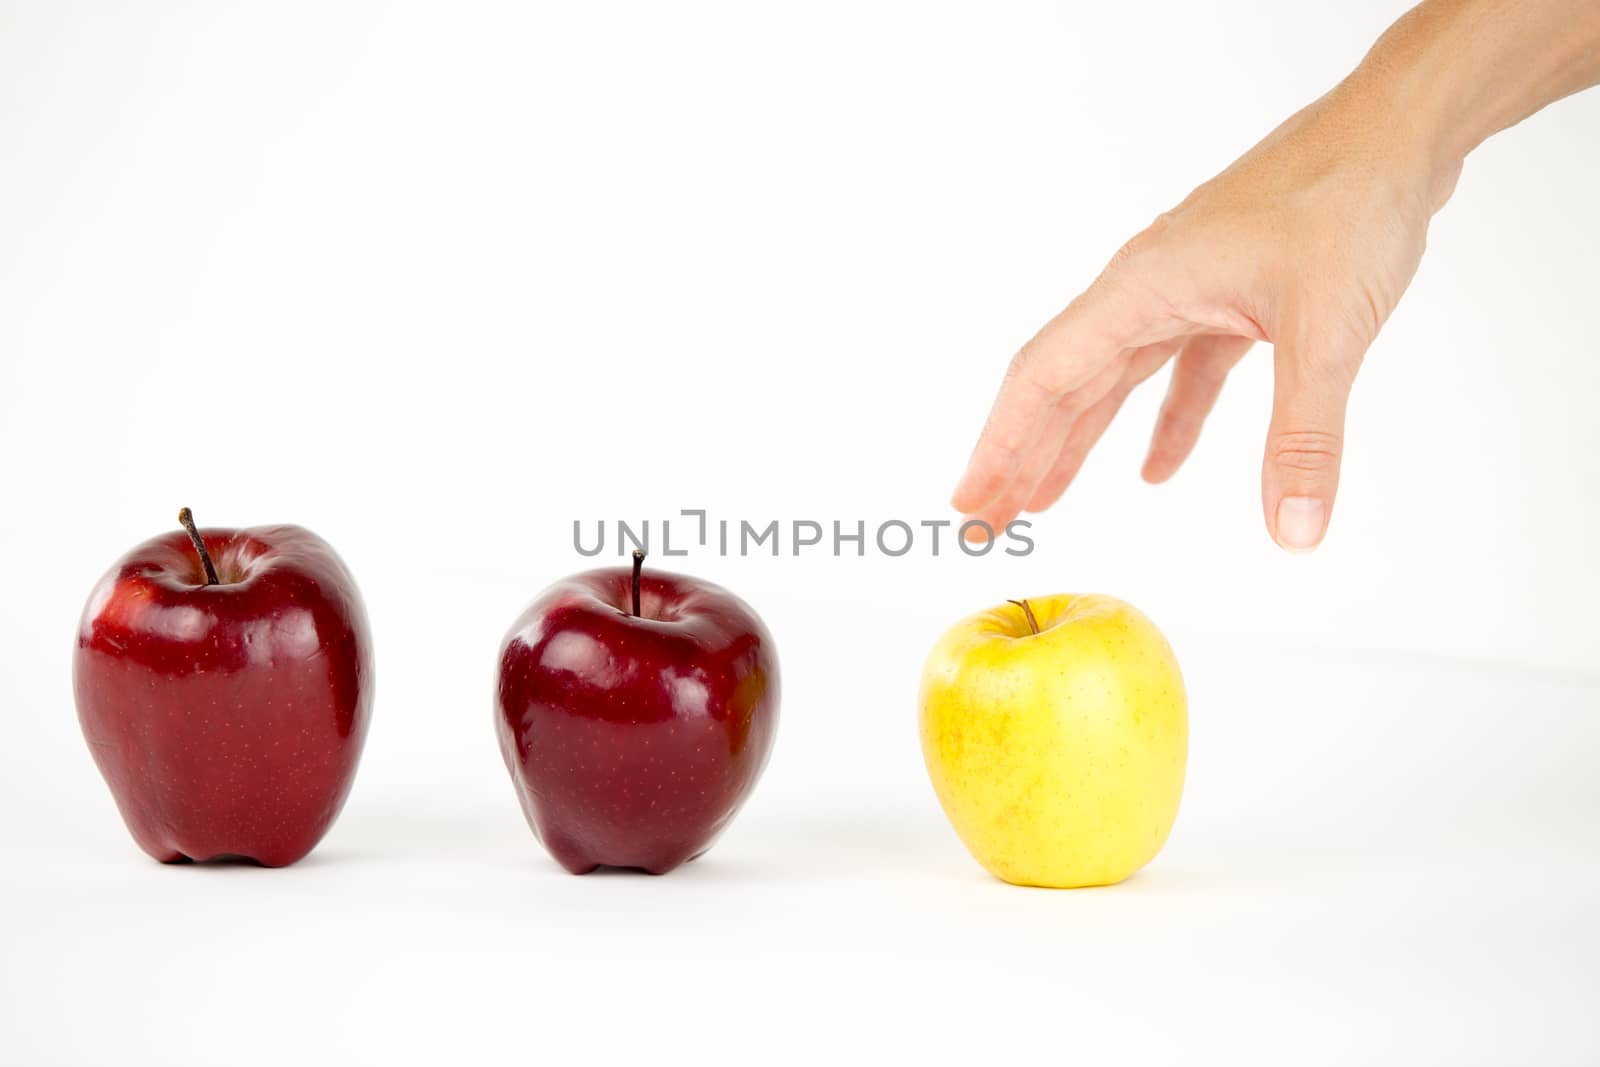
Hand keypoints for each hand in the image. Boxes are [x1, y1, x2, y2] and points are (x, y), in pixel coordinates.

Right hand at [951, 85, 1458, 550]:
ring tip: (1044, 498)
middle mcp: (1150, 288)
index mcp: (1142, 288)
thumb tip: (1295, 530)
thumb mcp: (1327, 330)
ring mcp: (1187, 290)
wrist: (1401, 131)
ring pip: (1113, 379)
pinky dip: (1167, 419)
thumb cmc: (1350, 197)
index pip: (1044, 377)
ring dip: (1079, 440)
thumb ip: (1304, 438)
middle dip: (1024, 454)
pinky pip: (1179, 370)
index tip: (970, 501)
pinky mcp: (1230, 296)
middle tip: (989, 518)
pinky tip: (1159, 467)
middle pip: (1064, 384)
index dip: (1002, 445)